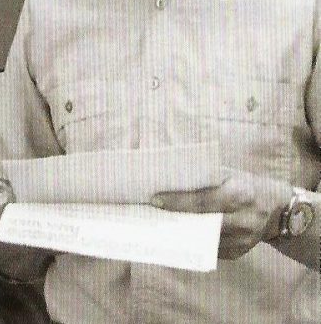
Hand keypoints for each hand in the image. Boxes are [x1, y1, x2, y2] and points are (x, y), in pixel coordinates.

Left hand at [152, 167, 292, 258]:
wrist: (280, 210)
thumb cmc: (248, 186)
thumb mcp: (232, 175)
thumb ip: (206, 178)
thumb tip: (169, 178)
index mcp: (241, 195)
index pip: (204, 201)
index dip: (178, 202)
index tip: (155, 200)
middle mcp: (244, 220)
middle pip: (200, 223)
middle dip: (173, 219)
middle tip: (147, 214)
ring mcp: (243, 240)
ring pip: (202, 240)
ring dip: (178, 233)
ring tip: (154, 224)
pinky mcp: (239, 253)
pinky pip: (208, 249)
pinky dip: (191, 242)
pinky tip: (174, 234)